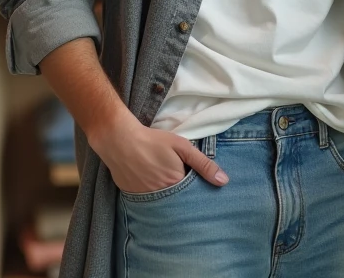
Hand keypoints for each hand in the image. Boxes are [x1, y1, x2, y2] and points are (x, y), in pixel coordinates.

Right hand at [91, 114, 227, 193]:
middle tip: (177, 178)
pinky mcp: (132, 196)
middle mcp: (161, 197)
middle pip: (177, 201)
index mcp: (176, 185)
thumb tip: (224, 181)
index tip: (195, 181)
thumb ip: (204, 164)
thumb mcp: (183, 147)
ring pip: (162, 202)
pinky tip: (151, 181)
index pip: (192, 195)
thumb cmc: (154, 141)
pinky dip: (152, 195)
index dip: (195, 189)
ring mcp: (145, 199)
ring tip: (164, 179)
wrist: (119, 140)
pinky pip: (147, 201)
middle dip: (182, 195)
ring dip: (167, 196)